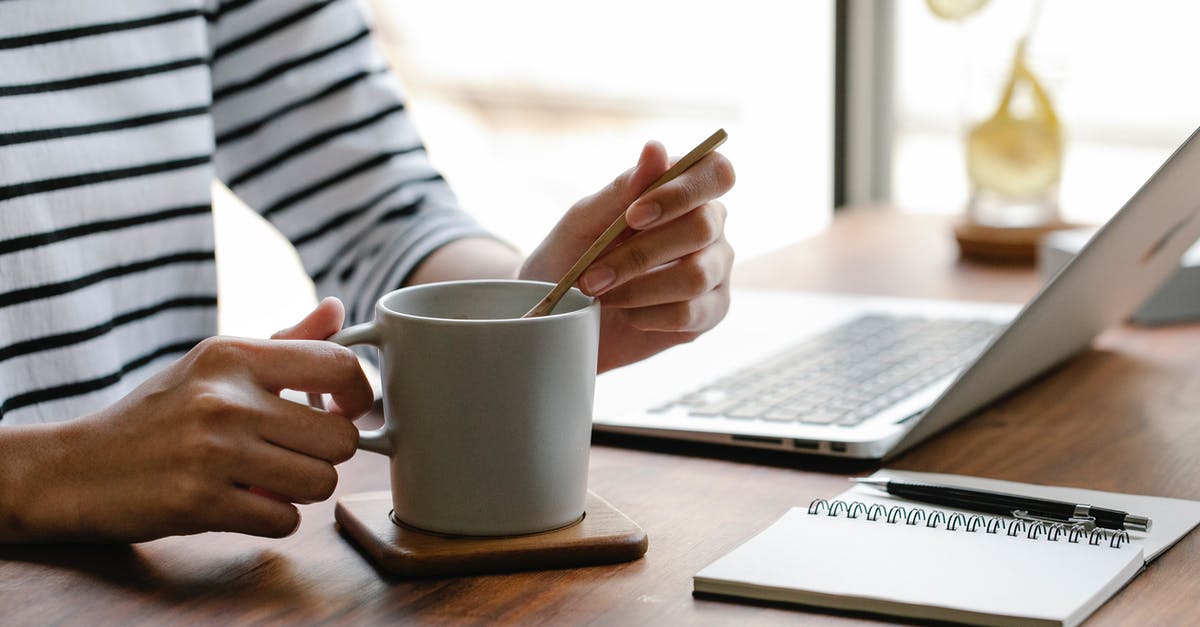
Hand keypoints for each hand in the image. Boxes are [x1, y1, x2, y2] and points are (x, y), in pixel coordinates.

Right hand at [4, 298, 370, 542]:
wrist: (76, 468)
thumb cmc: (159, 413)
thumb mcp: (214, 364)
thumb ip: (285, 342)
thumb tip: (339, 310)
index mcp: (233, 355)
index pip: (338, 364)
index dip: (360, 393)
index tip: (345, 409)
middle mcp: (226, 399)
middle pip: (340, 438)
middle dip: (326, 454)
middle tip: (295, 452)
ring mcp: (212, 453)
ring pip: (320, 483)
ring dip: (302, 489)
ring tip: (267, 477)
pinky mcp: (200, 503)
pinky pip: (285, 520)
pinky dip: (273, 518)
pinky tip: (244, 501)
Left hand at [521, 140, 735, 371]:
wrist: (559, 317)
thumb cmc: (570, 259)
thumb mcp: (583, 222)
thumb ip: (622, 189)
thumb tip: (656, 148)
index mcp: (684, 190)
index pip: (715, 172)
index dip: (681, 192)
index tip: (633, 216)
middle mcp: (710, 226)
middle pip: (702, 227)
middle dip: (640, 254)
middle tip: (593, 275)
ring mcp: (715, 270)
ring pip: (696, 275)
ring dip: (638, 288)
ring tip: (601, 294)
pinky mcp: (711, 312)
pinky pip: (689, 313)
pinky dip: (648, 316)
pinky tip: (627, 314)